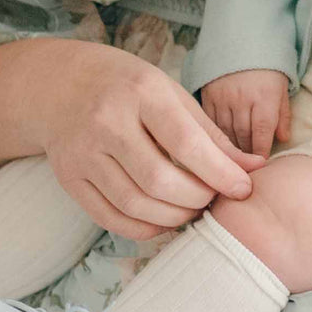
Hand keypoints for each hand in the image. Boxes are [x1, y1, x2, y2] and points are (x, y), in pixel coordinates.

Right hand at [41, 44, 269, 240]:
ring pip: (135, 204)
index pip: (186, 143)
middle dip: (197, 199)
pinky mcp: (69, 178)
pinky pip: (110, 217)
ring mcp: (83, 152)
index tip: (243, 188)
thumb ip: (210, 133)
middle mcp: (107, 122)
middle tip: (214, 199)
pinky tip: (163, 220)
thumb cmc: (126, 85)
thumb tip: (253, 168)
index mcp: (141, 92)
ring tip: (192, 209)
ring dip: (173, 218)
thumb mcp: (170, 93)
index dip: (219, 172)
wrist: (58, 83)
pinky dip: (143, 228)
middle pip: (159, 180)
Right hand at [200, 70, 291, 157]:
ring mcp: (223, 97)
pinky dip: (214, 134)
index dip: (261, 152)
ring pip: (225, 132)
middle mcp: (243, 99)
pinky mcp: (208, 95)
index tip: (261, 164)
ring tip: (234, 158)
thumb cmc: (267, 69)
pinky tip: (219, 142)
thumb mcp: (282, 88)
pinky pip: (210, 121)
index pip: (262, 133)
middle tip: (248, 166)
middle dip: (246, 154)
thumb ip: (283, 114)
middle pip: (243, 136)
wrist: (242, 42)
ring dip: (231, 147)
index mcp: (265, 97)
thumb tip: (283, 140)